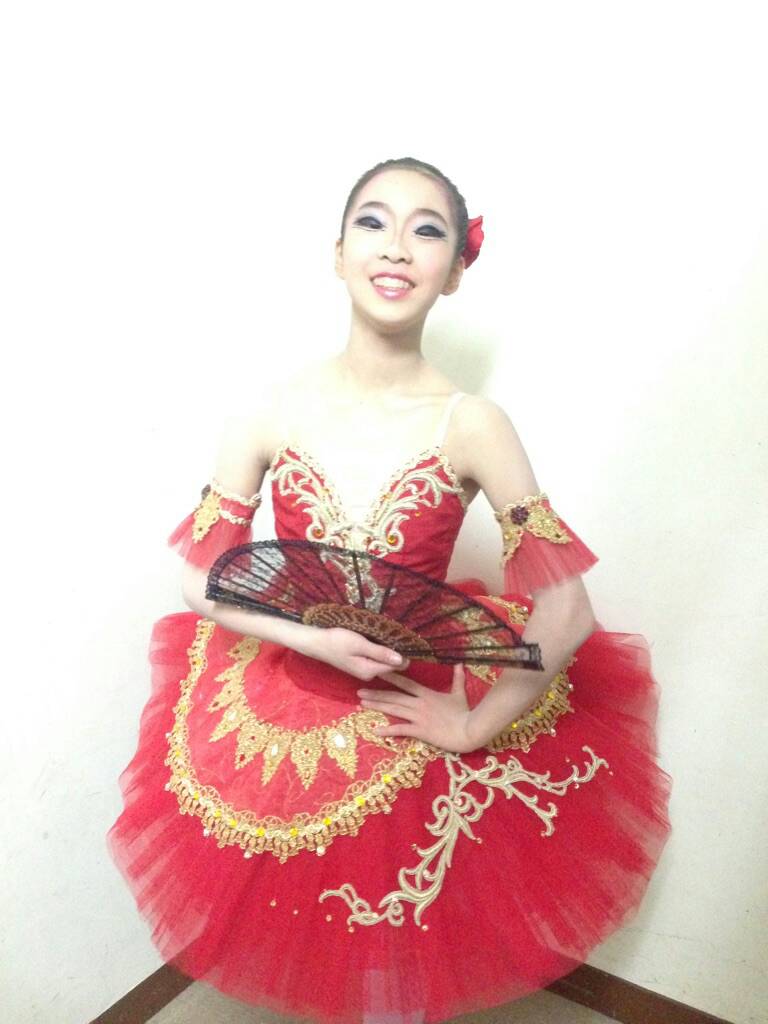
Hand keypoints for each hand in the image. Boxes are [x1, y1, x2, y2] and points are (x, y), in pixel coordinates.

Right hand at [305, 626, 406, 679]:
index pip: (396, 666)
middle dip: (396, 652)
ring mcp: (364, 670)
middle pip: (390, 665)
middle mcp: (369, 674)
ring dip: (388, 650)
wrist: (317, 642)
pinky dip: (380, 650)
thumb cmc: (337, 641)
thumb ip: (380, 653)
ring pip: (383, 661)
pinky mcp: (360, 664)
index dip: (403, 654)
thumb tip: (401, 660)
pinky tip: (380, 640)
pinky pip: (376, 659)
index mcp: (370, 671)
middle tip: (400, 635)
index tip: (407, 639)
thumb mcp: (360, 645)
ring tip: (392, 635)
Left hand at [357, 663, 476, 753]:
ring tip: (362, 704)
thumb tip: (460, 663)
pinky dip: (388, 730)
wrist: (469, 730)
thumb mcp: (459, 693)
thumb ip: (457, 678)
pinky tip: (376, 730)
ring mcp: (418, 717)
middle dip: (376, 693)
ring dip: (377, 706)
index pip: (406, 683)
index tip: (377, 672)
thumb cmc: (464, 713)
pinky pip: (401, 730)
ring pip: (394, 710)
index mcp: (427, 694)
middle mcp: (419, 704)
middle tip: (360, 691)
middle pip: (394, 697)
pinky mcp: (420, 731)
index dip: (391, 677)